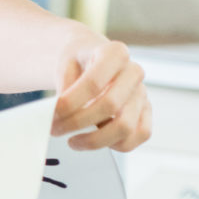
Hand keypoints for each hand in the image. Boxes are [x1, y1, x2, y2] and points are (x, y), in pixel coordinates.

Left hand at [54, 33, 152, 151]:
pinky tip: (96, 140)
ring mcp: (142, 93)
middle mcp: (133, 72)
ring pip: (126, 126)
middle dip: (77, 122)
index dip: (70, 103)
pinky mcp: (146, 111)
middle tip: (55, 129)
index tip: (53, 114)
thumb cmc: (79, 62)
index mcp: (114, 53)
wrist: (92, 59)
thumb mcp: (65, 63)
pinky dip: (116, 145)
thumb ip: (64, 87)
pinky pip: (140, 135)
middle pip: (110, 105)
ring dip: (95, 140)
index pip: (94, 83)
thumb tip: (59, 114)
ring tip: (73, 141)